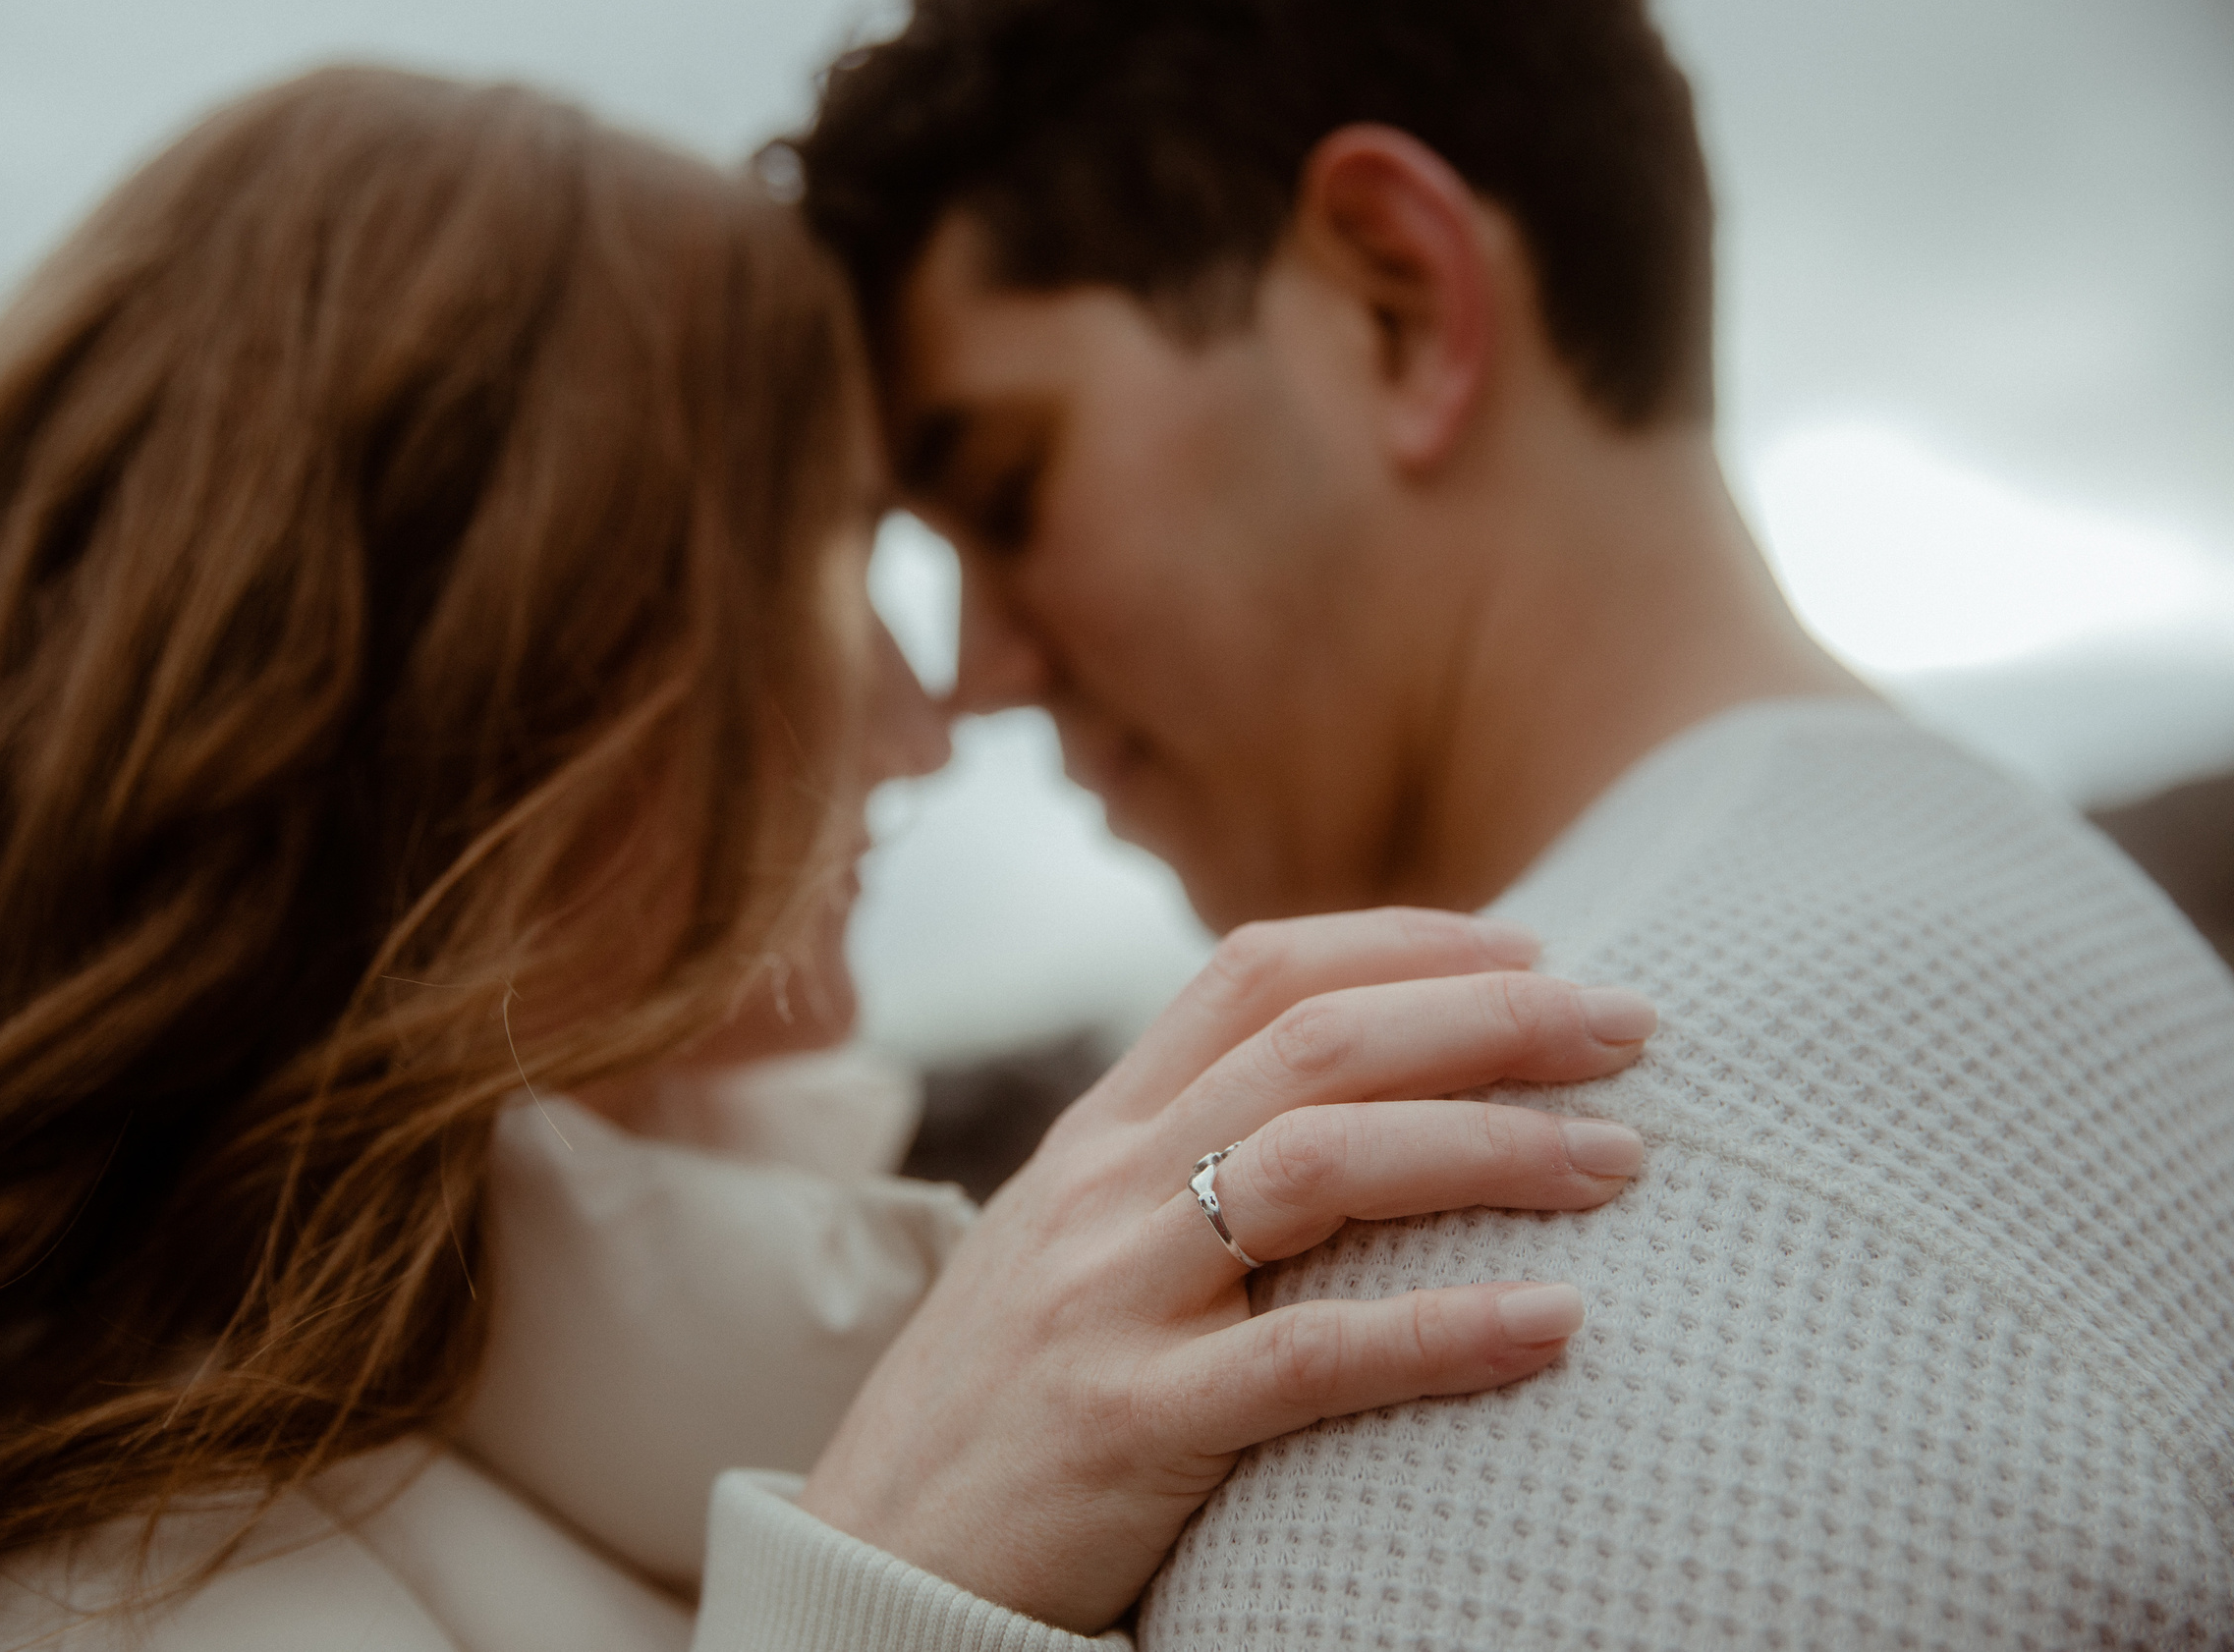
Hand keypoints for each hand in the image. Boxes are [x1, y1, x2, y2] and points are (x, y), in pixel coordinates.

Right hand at [799, 908, 1654, 1631]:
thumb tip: (1347, 1116)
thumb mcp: (1069, 1251)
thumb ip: (1178, 1172)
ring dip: (1489, 1146)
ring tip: (1621, 1160)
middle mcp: (1099, 1192)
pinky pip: (1310, 1360)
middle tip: (1628, 1025)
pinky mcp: (1127, 1427)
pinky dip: (1444, 1330)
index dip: (1401, 940)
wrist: (878, 1567)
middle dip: (1488, 1017)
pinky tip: (1555, 1323)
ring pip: (1320, 1166)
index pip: (1252, 973)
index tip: (1531, 947)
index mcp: (1093, 1138)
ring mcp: (1107, 1301)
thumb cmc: (1003, 1411)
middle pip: (1313, 1045)